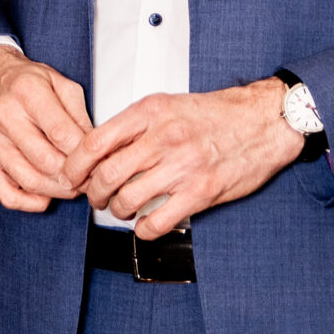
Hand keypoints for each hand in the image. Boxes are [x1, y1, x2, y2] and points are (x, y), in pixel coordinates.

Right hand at [0, 46, 91, 212]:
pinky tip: (46, 195)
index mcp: (27, 91)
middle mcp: (3, 114)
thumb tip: (95, 150)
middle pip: (47, 161)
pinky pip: (7, 194)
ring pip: (29, 180)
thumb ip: (79, 115)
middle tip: (90, 179)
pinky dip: (31, 203)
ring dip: (58, 191)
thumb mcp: (60, 84)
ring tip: (73, 187)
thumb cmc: (26, 81)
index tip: (99, 162)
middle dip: (75, 176)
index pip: (62, 134)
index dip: (86, 155)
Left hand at [63, 79, 296, 238]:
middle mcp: (164, 138)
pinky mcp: (201, 192)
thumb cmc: (216, 114)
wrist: (264, 121)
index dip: (74, 164)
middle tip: (94, 196)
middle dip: (92, 192)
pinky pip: (158, 221)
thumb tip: (99, 149)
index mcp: (150, 112)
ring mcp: (183, 166)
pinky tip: (144, 224)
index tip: (70, 175)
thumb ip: (134, 126)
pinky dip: (143, 229)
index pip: (94, 142)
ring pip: (127, 199)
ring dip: (116, 210)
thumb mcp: (166, 105)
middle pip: (106, 174)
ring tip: (120, 207)